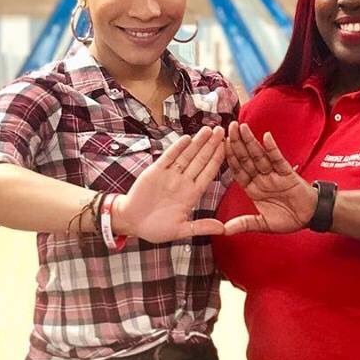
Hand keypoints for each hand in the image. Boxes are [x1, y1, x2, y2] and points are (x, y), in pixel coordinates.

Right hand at [112, 126, 225, 241]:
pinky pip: (168, 157)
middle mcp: (182, 182)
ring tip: (209, 129)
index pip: (208, 174)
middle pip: (200, 160)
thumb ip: (201, 227)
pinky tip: (186, 138)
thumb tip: (223, 230)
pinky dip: (176, 148)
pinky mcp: (155, 171)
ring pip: (186, 156)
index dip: (218, 160)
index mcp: (191, 195)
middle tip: (221, 130)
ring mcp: (169, 175)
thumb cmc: (155, 229)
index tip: (228, 148)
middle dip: (211, 145)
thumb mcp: (181, 231)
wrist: (132, 222)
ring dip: (197, 142)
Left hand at [223, 122, 317, 234]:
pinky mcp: (287, 173)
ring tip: (242, 127)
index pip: (238, 170)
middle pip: (246, 158)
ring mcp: (274, 174)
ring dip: (251, 141)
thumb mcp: (262, 224)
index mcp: (252, 188)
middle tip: (228, 127)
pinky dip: (272, 149)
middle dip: (237, 144)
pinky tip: (266, 137)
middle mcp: (261, 178)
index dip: (229, 159)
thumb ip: (244, 224)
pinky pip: (278, 159)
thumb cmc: (288, 219)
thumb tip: (224, 231)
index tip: (218, 146)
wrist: (309, 218)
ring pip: (259, 155)